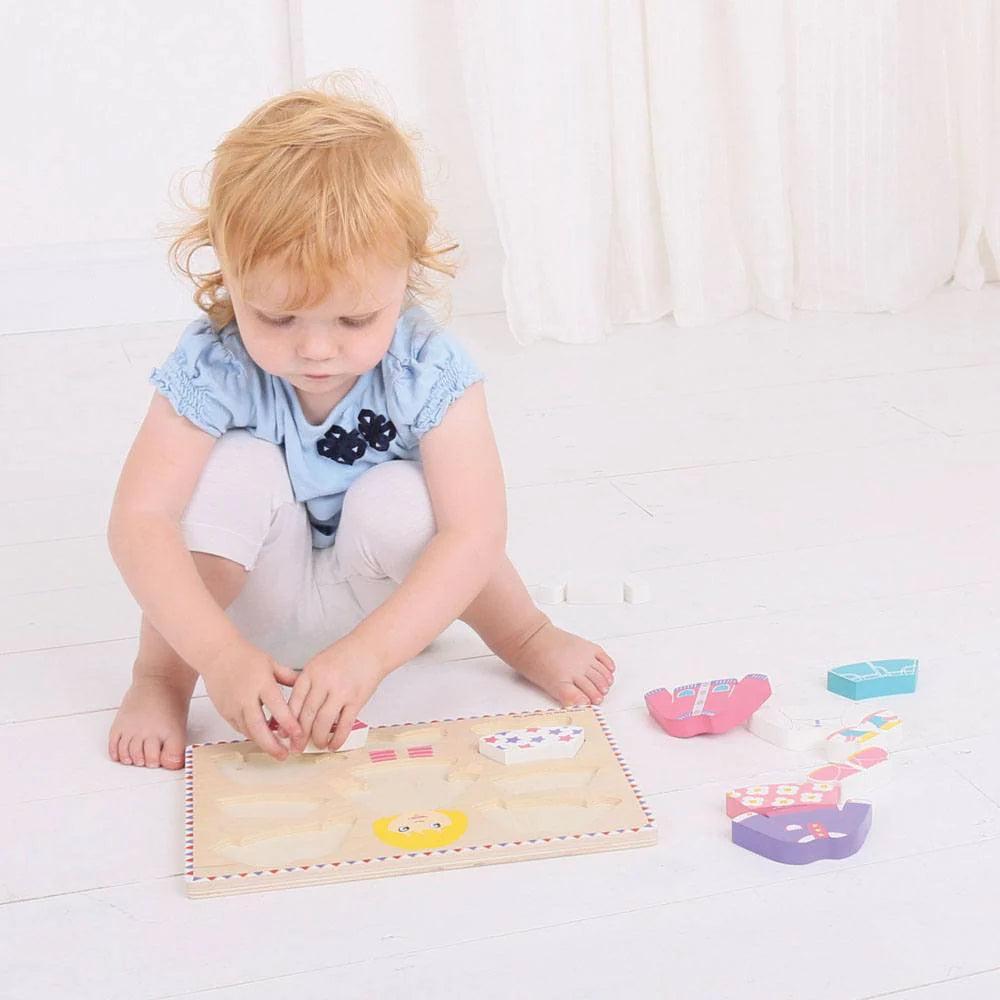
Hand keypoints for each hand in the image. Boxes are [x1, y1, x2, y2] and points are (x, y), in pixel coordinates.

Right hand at [199, 640, 302, 759]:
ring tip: (277, 750)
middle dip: (272, 745)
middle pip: (259, 727)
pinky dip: (251, 734)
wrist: (217, 654)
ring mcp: (233, 706)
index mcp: (262, 683)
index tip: (299, 735)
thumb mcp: (271, 663)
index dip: (288, 723)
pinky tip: (262, 736)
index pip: (277, 707)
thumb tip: (307, 688)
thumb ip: (289, 677)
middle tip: (285, 755)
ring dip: (262, 742)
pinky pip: (239, 728)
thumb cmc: (245, 657)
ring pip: (248, 731)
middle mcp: (246, 697)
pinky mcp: (224, 712)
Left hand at [288, 635, 384, 751]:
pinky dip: (338, 739)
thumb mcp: (319, 663)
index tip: (284, 735)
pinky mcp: (357, 700)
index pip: (294, 701)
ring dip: (319, 738)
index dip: (287, 721)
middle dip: (300, 736)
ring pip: (323, 723)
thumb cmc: (345, 655)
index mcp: (311, 672)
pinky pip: (344, 725)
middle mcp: (324, 681)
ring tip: (318, 745)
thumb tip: (295, 711)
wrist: (372, 647)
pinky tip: (334, 744)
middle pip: (306, 715)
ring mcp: (341, 691)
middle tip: (297, 748)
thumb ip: (308, 683)